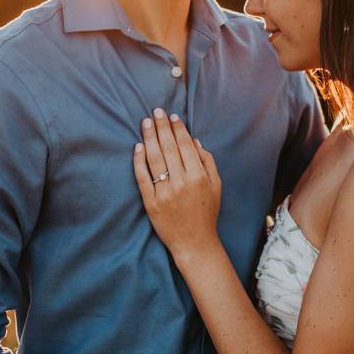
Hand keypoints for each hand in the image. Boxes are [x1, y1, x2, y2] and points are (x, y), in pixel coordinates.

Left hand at [133, 109, 221, 259]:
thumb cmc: (207, 213)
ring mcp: (165, 192)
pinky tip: (138, 146)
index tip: (172, 116)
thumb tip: (194, 141)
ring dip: (149, 137)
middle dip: (161, 127)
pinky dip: (139, 161)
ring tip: (146, 122)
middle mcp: (181, 182)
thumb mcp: (216, 186)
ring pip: (154, 158)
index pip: (185, 146)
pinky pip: (143, 177)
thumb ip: (207, 162)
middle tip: (156, 111)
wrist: (195, 242)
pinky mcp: (151, 202)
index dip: (178, 129)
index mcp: (198, 176)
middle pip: (168, 148)